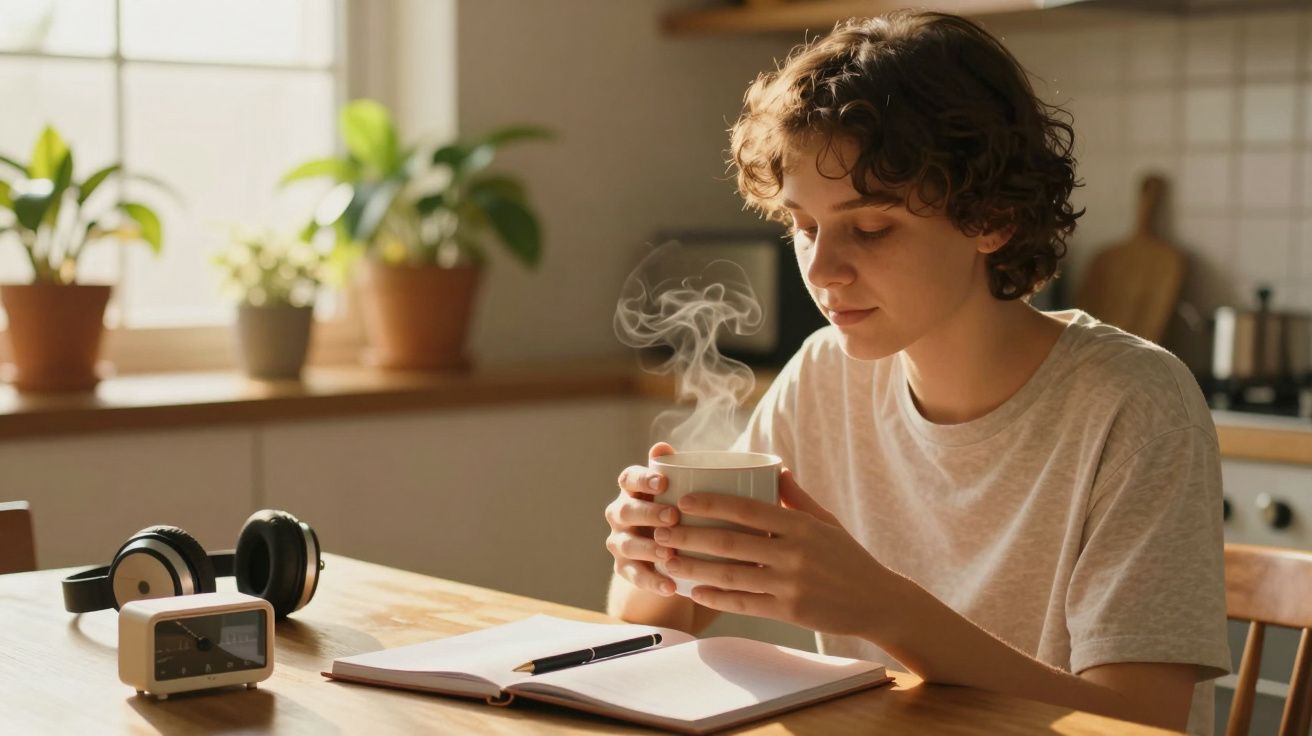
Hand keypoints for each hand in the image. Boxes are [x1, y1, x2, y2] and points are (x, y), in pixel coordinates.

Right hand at [605, 443, 681, 596]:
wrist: (666, 549)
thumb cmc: (676, 509)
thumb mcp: (678, 490)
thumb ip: (673, 470)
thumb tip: (663, 446)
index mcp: (631, 490)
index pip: (628, 479)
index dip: (642, 480)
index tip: (663, 482)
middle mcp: (620, 513)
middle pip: (625, 511)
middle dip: (648, 513)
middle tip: (673, 517)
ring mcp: (619, 541)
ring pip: (627, 544)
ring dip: (648, 548)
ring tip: (670, 553)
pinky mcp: (624, 568)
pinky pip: (634, 576)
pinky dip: (652, 582)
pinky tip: (670, 586)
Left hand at [652, 469, 889, 635]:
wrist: (877, 601)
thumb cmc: (848, 557)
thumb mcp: (826, 522)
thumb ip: (797, 498)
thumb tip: (775, 468)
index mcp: (800, 525)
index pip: (748, 510)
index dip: (712, 504)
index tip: (684, 501)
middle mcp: (794, 553)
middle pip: (731, 543)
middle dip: (691, 537)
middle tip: (660, 531)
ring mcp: (791, 584)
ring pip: (732, 576)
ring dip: (694, 569)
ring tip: (667, 562)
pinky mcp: (790, 612)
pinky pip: (746, 604)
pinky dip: (718, 598)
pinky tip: (695, 592)